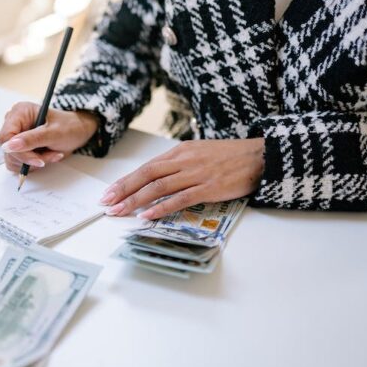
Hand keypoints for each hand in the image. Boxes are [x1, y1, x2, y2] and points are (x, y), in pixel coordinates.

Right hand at [0, 102, 98, 172]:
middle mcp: (14, 123)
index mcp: (20, 112)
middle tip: (49, 156)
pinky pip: (17, 163)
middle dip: (30, 157)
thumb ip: (31, 139)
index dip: (18, 151)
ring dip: (33, 162)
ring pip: (13, 159)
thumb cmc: (69, 126)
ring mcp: (15, 136)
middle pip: (8, 150)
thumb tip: (10, 146)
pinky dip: (32, 164)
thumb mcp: (53, 133)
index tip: (37, 159)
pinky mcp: (19, 148)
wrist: (78, 132)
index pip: (5, 137)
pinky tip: (46, 156)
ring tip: (51, 154)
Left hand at [100, 138, 263, 219]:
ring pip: (158, 187)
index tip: (110, 191)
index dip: (126, 180)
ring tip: (120, 211)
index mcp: (181, 151)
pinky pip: (180, 199)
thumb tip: (159, 176)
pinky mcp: (209, 187)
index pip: (147, 167)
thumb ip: (180, 163)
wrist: (260, 155)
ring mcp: (196, 174)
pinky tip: (147, 216)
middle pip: (147, 175)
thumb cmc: (231, 156)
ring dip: (136, 200)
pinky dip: (161, 208)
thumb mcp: (200, 152)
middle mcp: (184, 160)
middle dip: (123, 189)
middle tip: (107, 203)